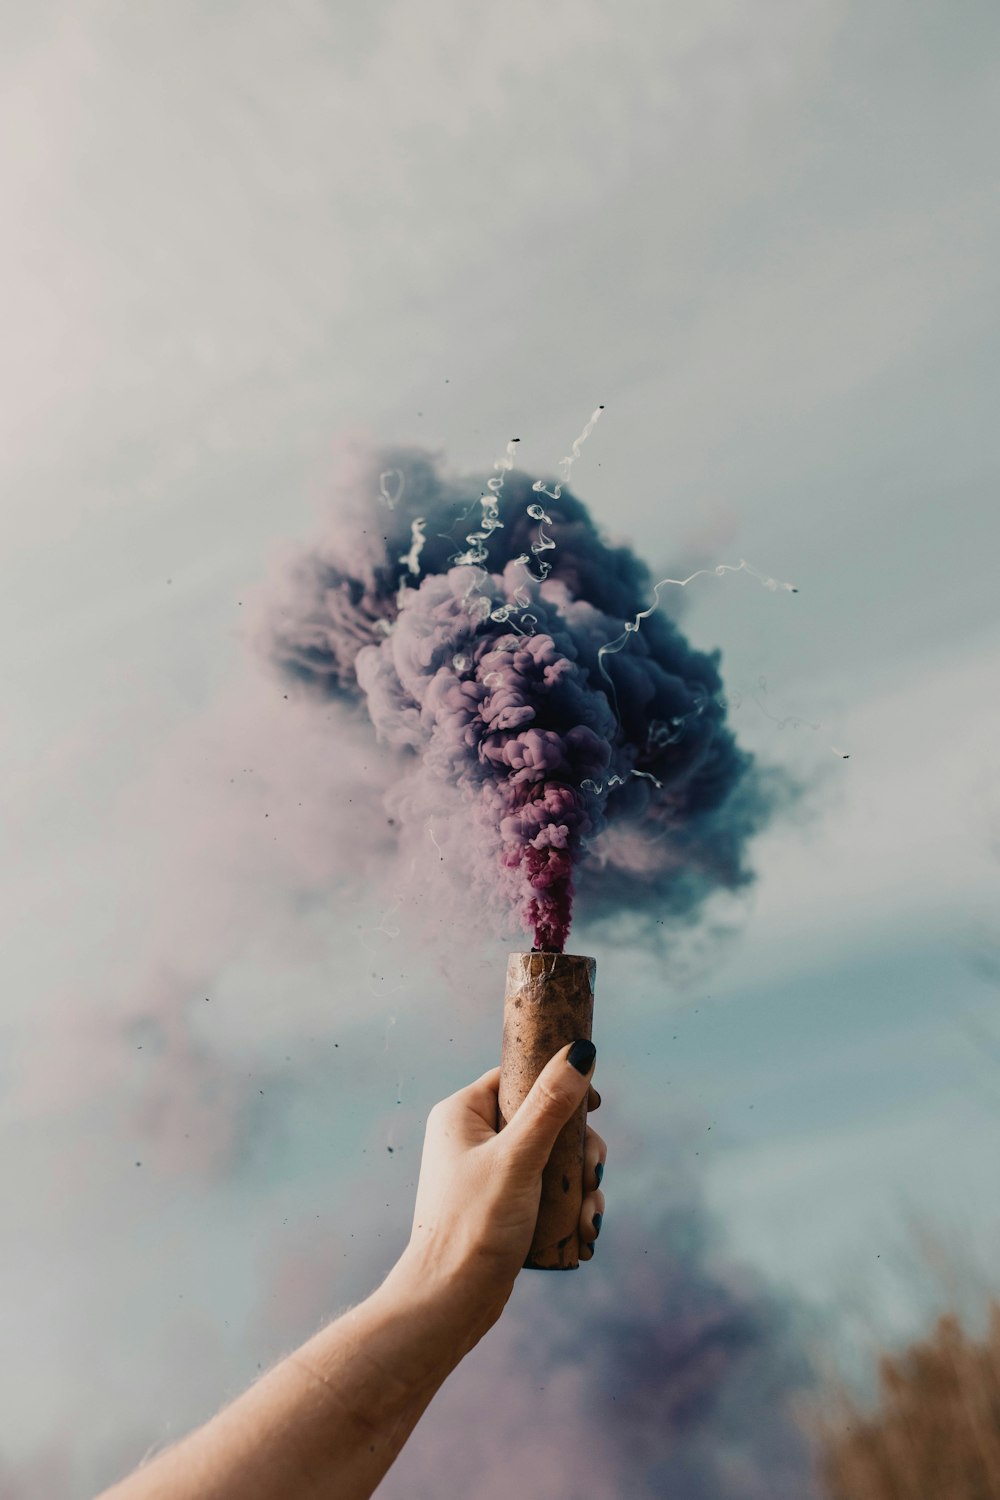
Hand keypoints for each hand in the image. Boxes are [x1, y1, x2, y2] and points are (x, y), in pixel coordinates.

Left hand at [397, 1043, 605, 1332]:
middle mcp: (471, 1137)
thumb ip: (550, 1106)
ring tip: (590, 1216)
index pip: (518, 1077)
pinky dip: (568, 1205)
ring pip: (550, 1158)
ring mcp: (486, 1173)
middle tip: (594, 1173)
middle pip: (543, 1118)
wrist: (448, 1302)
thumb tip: (580, 1052)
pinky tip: (584, 1230)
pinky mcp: (500, 1205)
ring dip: (579, 1183)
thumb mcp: (519, 1159)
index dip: (559, 1086)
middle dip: (579, 1149)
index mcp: (462, 1113)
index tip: (595, 1105)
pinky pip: (544, 1190)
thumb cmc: (474, 1226)